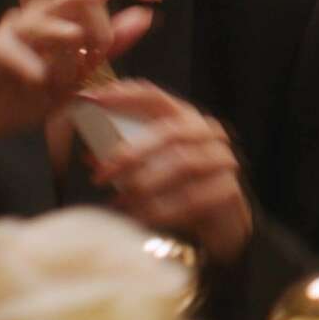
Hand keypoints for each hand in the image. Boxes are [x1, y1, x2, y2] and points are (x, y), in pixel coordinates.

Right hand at [0, 0, 160, 147]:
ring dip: (69, 67)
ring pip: (65, 31)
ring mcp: (16, 22)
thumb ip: (113, 44)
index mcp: (66, 12)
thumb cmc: (32, 92)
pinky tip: (33, 87)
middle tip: (89, 66)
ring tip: (54, 85)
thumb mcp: (83, 72)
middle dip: (101, 36)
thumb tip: (146, 14)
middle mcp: (43, 9)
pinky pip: (33, 61)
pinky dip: (41, 80)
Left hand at [84, 80, 253, 263]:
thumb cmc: (178, 188)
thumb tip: (90, 157)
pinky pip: (192, 198)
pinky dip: (161, 209)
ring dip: (144, 184)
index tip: (92, 100)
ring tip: (118, 202)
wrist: (219, 222)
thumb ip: (125, 158)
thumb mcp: (150, 167)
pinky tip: (139, 218)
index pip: (155, 97)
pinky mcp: (229, 189)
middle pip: (169, 132)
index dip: (124, 96)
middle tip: (100, 175)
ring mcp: (222, 159)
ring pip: (182, 164)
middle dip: (131, 153)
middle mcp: (207, 132)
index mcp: (184, 117)